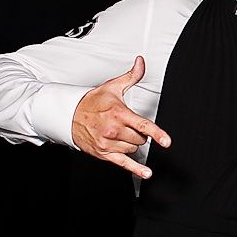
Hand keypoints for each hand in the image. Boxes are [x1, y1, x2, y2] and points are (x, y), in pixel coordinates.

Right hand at [71, 56, 170, 178]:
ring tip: (120, 133)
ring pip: (133, 148)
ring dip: (132, 142)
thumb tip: (141, 62)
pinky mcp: (103, 153)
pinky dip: (136, 169)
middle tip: (128, 124)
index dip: (157, 134)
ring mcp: (108, 143)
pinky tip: (146, 173)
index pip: (142, 125)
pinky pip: (123, 163)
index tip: (167, 142)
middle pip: (140, 138)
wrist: (69, 115)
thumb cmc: (92, 102)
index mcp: (119, 113)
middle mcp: (113, 130)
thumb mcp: (113, 87)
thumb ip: (131, 76)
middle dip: (139, 132)